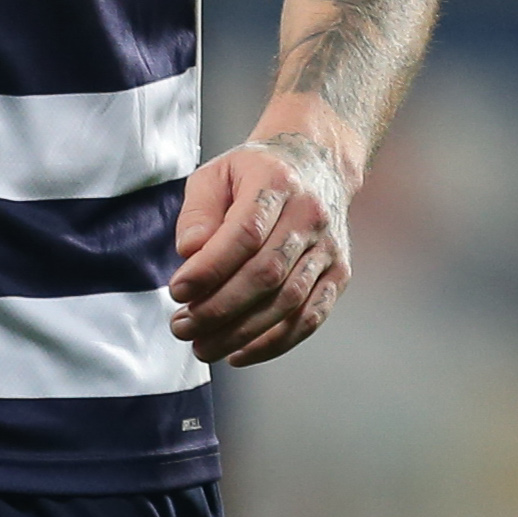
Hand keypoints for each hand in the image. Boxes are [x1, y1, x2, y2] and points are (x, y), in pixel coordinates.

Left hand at [169, 130, 352, 364]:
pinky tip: (239, 353)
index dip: (210, 268)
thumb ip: (198, 211)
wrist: (317, 163)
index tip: (177, 290)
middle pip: (267, 274)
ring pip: (288, 302)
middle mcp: (310, 215)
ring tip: (202, 346)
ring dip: (242, 333)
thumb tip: (189, 252)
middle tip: (182, 327)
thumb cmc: (255, 173)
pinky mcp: (339, 273)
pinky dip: (274, 343)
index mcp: (276, 182)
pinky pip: (310, 318)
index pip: (245, 233)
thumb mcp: (217, 173)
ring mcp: (329, 247)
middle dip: (219, 308)